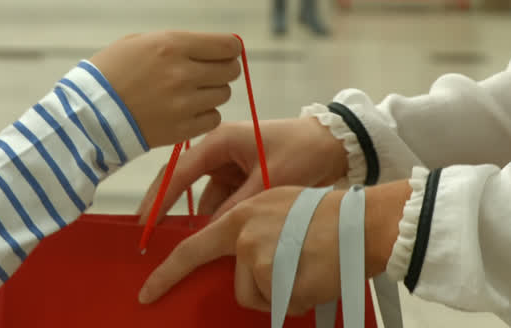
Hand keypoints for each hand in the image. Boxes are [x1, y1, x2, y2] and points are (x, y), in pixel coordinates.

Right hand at [89, 32, 241, 147]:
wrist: (87, 113)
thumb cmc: (111, 72)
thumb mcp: (140, 42)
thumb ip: (178, 43)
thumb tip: (211, 49)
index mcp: (172, 45)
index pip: (227, 46)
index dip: (228, 49)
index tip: (222, 53)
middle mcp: (182, 73)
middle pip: (230, 71)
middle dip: (222, 70)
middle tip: (205, 74)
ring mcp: (183, 104)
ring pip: (223, 95)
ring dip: (211, 93)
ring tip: (188, 94)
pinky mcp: (181, 130)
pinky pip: (213, 119)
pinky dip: (204, 115)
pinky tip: (185, 111)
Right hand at [136, 117, 348, 221]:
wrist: (336, 146)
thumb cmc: (302, 151)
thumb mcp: (269, 180)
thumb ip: (237, 204)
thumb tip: (210, 230)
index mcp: (221, 140)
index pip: (180, 170)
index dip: (160, 197)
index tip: (145, 221)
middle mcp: (220, 151)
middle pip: (184, 181)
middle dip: (166, 206)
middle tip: (148, 233)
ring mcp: (230, 166)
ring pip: (204, 196)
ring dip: (197, 217)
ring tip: (179, 242)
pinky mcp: (242, 179)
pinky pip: (221, 201)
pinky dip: (217, 218)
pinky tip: (210, 238)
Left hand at [138, 181, 411, 311]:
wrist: (362, 222)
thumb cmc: (327, 215)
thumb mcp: (278, 206)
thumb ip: (252, 227)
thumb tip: (239, 256)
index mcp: (241, 216)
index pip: (193, 248)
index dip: (168, 273)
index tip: (148, 292)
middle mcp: (243, 235)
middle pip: (236, 283)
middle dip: (250, 288)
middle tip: (224, 285)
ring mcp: (258, 258)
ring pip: (258, 296)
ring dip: (280, 293)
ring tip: (307, 267)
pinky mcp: (276, 279)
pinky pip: (280, 305)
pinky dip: (297, 299)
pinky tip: (315, 276)